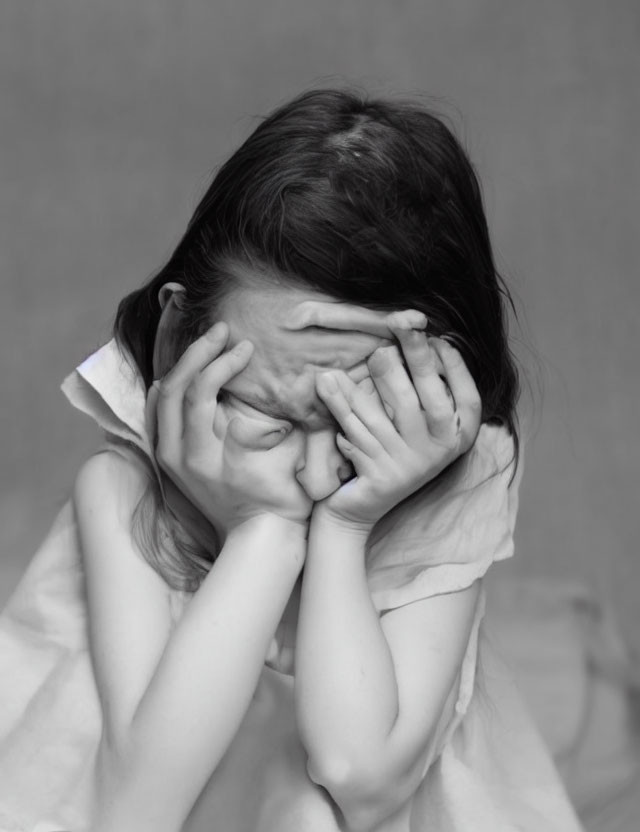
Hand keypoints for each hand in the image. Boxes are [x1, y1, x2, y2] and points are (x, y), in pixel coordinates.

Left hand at [147, 322, 312, 537]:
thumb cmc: (281, 498)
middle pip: (174, 388)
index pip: (201, 391)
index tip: (246, 347)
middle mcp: (178, 455)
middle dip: (198, 353)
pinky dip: (166, 390)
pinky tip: (177, 375)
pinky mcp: (170, 462)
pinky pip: (157, 417)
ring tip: (206, 345)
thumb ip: (268, 423)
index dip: (223, 362)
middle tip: (221, 331)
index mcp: (205, 453)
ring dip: (183, 366)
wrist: (260, 537)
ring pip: (161, 400)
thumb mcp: (283, 459)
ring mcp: (170, 459)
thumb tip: (274, 386)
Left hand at [314, 324, 480, 531]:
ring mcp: (408, 466)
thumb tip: (425, 338)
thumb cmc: (391, 450)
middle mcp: (437, 454)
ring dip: (378, 377)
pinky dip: (340, 404)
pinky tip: (328, 382)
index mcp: (456, 439)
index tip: (439, 338)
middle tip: (403, 326)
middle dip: (418, 359)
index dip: (456, 368)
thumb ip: (427, 390)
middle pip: (431, 401)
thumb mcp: (418, 425)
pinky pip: (356, 430)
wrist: (358, 508)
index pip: (469, 400)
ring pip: (390, 413)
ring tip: (371, 352)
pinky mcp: (378, 475)